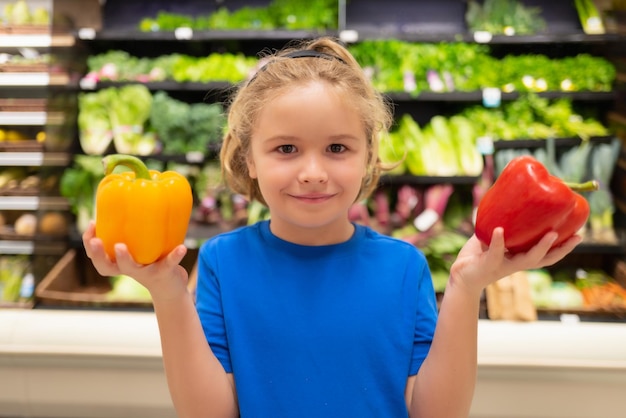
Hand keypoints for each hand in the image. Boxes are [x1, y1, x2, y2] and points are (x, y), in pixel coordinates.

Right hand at [82, 221, 189, 300]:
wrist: (169, 286)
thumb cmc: (150, 260)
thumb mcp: (138, 247)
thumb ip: (131, 229)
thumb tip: (133, 189)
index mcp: (119, 263)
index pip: (97, 257)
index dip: (90, 244)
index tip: (92, 224)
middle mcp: (129, 269)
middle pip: (106, 267)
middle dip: (98, 254)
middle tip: (96, 240)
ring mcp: (146, 272)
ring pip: (131, 268)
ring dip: (124, 258)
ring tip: (120, 246)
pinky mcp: (165, 272)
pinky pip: (169, 264)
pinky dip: (175, 256)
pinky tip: (182, 247)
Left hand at [449, 227, 581, 294]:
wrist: (460, 276)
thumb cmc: (477, 256)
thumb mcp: (491, 238)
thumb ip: (500, 224)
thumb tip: (507, 200)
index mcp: (519, 258)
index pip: (547, 255)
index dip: (563, 247)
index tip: (579, 235)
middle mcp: (516, 264)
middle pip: (545, 259)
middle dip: (561, 249)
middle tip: (577, 236)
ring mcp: (504, 265)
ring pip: (527, 259)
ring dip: (540, 247)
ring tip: (550, 233)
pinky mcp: (488, 265)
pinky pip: (495, 252)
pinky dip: (497, 241)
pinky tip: (499, 230)